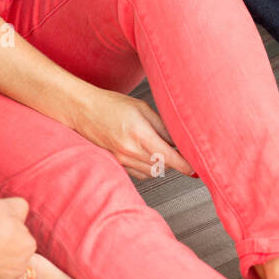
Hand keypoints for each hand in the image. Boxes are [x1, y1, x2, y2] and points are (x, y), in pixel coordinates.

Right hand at [68, 85, 194, 180]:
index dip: (185, 165)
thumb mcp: (141, 108)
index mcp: (139, 133)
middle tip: (181, 151)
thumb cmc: (110, 104)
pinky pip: (140, 174)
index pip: (169, 156)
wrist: (82, 110)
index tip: (195, 168)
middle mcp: (130, 150)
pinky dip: (150, 168)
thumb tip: (179, 140)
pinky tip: (149, 156)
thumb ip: (162, 125)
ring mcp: (122, 159)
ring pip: (153, 172)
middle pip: (163, 166)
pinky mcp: (117, 164)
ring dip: (162, 165)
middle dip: (175, 161)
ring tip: (163, 151)